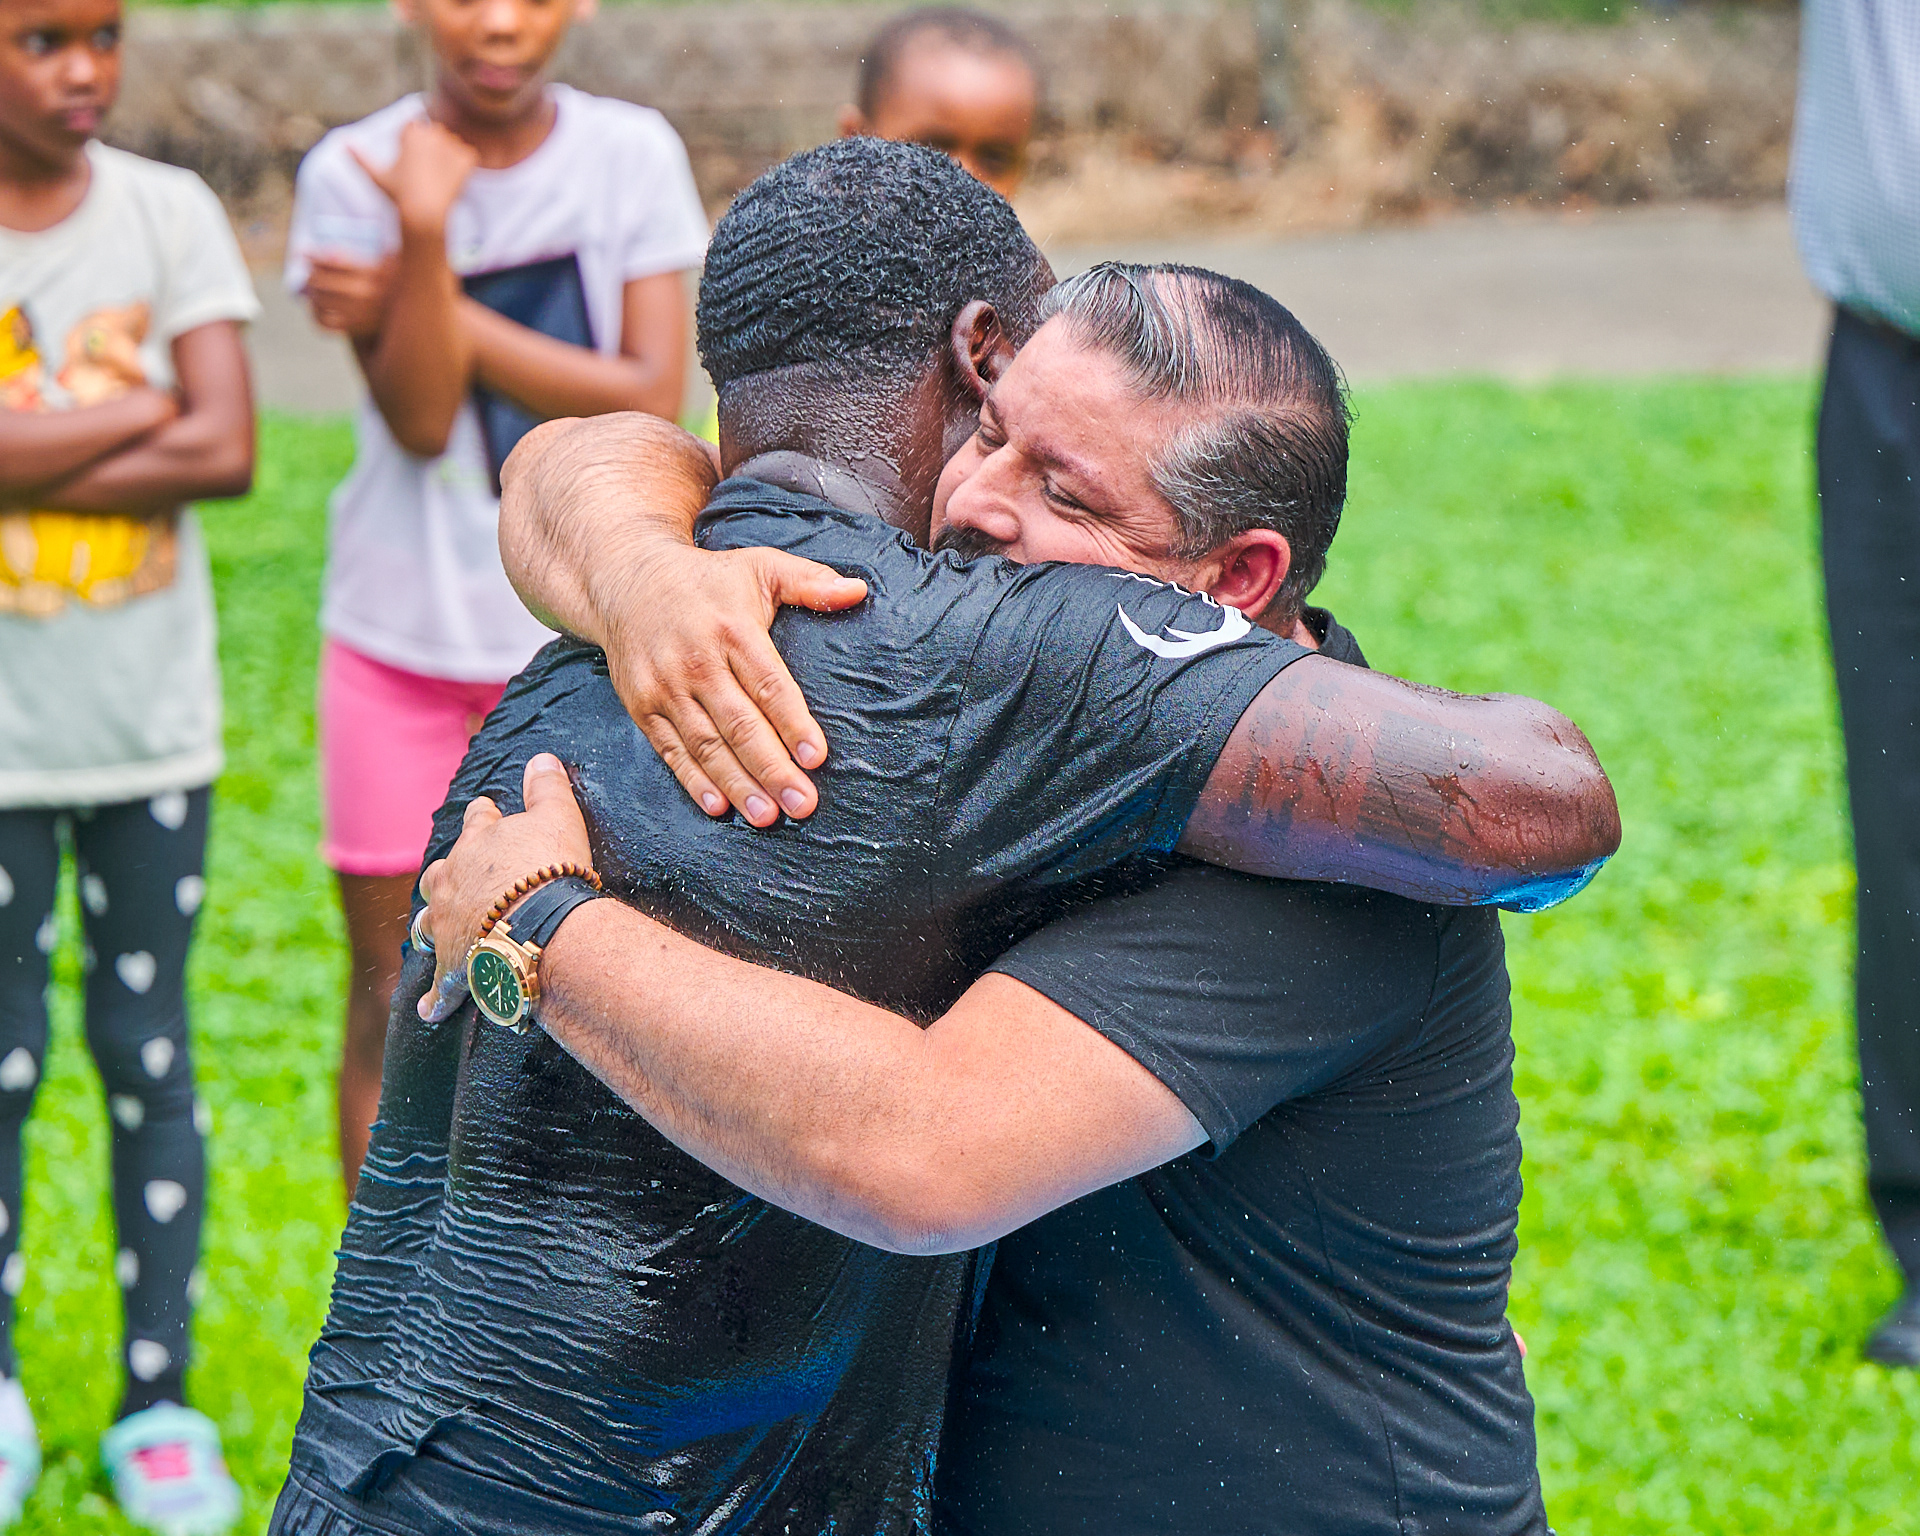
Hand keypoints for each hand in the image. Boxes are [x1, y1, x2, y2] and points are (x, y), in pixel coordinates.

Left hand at [306, 254, 396, 338]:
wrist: (417, 313)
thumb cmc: (399, 280)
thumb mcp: (387, 259)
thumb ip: (356, 254)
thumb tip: (320, 253)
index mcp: (375, 273)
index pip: (333, 262)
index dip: (315, 256)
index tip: (305, 253)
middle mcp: (366, 294)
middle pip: (321, 282)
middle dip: (312, 274)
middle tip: (311, 272)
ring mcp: (361, 314)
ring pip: (320, 302)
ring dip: (313, 293)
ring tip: (314, 289)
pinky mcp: (357, 329)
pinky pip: (325, 324)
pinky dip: (316, 315)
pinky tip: (317, 307)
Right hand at [351, 120, 478, 239]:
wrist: (424, 213)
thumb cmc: (398, 195)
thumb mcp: (377, 175)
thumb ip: (361, 157)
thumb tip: (343, 143)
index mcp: (412, 131)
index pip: (415, 128)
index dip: (413, 146)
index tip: (412, 164)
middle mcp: (433, 132)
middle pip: (436, 134)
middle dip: (432, 149)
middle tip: (426, 173)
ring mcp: (452, 144)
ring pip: (452, 144)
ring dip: (448, 156)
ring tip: (438, 177)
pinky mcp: (467, 157)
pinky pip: (468, 156)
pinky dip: (463, 167)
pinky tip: (452, 180)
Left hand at [416, 753, 592, 1021]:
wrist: (538, 927)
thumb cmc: (551, 869)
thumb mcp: (559, 817)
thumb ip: (548, 788)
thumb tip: (541, 757)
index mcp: (478, 844)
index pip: (479, 820)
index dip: (484, 815)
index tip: (485, 809)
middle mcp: (453, 882)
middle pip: (440, 873)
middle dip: (445, 874)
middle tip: (451, 877)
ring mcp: (449, 926)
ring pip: (428, 925)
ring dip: (430, 928)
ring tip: (430, 934)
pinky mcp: (455, 967)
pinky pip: (442, 987)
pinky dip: (436, 1000)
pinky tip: (430, 1011)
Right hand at [605, 542, 867, 826]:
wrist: (625, 580)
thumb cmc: (708, 580)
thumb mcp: (760, 566)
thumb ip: (810, 582)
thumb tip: (859, 590)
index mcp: (732, 630)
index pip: (769, 685)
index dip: (793, 724)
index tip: (816, 758)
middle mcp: (697, 662)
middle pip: (739, 724)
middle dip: (772, 768)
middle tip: (802, 804)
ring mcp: (665, 687)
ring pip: (706, 744)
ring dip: (737, 784)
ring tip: (767, 816)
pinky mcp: (641, 705)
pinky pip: (670, 750)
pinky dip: (693, 780)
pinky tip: (718, 806)